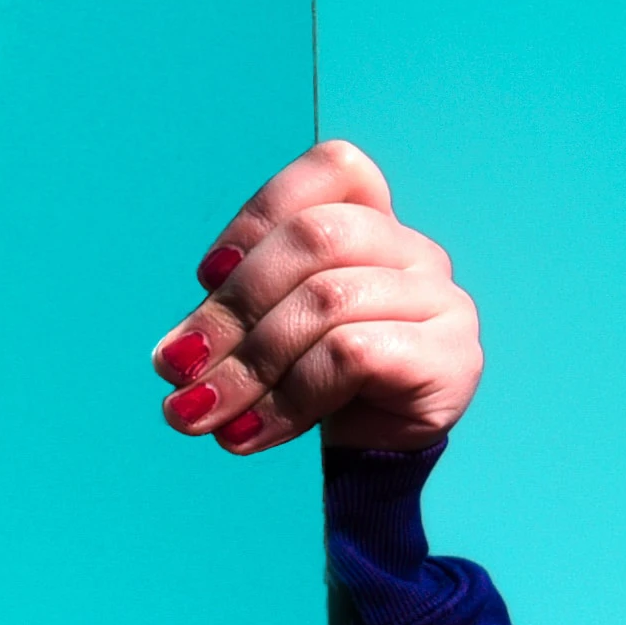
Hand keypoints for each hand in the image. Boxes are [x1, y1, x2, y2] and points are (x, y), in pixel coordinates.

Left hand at [150, 138, 477, 464]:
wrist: (373, 456)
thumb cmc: (317, 380)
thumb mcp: (264, 332)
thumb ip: (228, 319)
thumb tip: (175, 355)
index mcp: (375, 222)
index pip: (333, 168)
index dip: (260, 214)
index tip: (207, 275)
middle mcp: (415, 251)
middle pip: (315, 238)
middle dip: (232, 307)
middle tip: (179, 367)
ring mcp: (442, 301)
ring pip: (327, 300)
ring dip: (248, 365)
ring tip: (201, 412)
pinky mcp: (451, 358)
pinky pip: (353, 354)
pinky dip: (288, 396)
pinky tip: (251, 432)